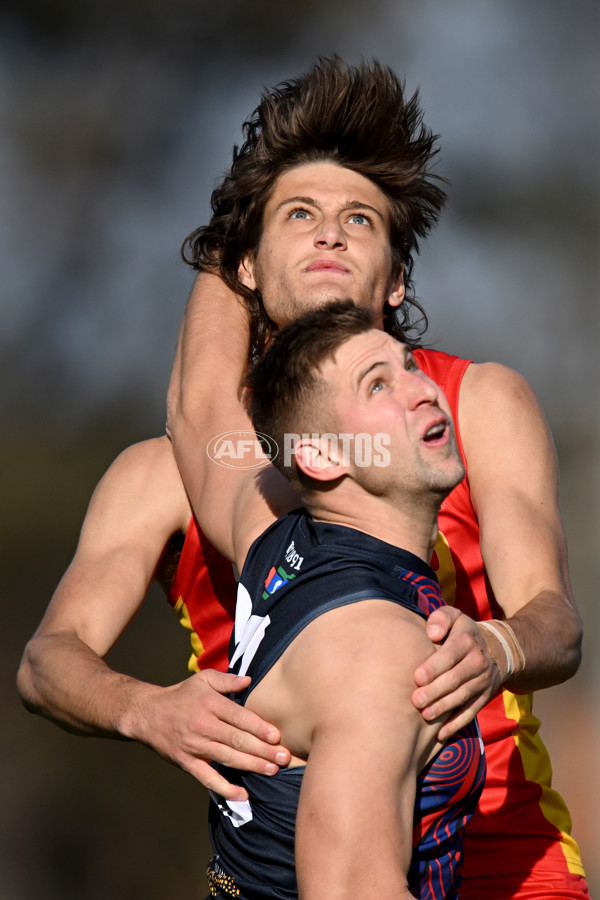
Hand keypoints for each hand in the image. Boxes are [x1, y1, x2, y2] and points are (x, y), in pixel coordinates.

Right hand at [130, 669, 290, 799]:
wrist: (147, 714)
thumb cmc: (182, 695)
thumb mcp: (203, 679)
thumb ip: (227, 680)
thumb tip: (249, 681)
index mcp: (210, 703)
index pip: (239, 717)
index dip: (259, 728)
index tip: (277, 736)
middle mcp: (203, 725)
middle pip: (237, 739)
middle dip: (263, 750)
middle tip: (285, 758)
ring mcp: (194, 745)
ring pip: (227, 758)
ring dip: (251, 766)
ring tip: (272, 770)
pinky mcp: (186, 762)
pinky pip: (207, 778)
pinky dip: (225, 788)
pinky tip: (243, 795)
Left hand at [411, 607, 501, 740]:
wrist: (496, 648)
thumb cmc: (461, 632)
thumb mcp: (454, 616)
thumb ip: (441, 618)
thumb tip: (433, 633)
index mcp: (466, 641)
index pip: (450, 654)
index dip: (434, 667)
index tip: (417, 677)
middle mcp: (477, 662)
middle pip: (455, 678)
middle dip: (435, 691)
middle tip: (416, 700)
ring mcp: (482, 681)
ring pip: (462, 696)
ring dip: (444, 708)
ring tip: (425, 715)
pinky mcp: (484, 697)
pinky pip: (471, 712)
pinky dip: (457, 724)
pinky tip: (441, 733)